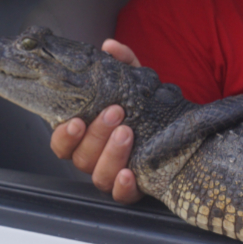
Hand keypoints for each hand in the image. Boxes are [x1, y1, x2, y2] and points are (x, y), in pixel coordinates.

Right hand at [50, 39, 142, 203]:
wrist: (180, 131)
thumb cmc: (147, 110)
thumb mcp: (137, 85)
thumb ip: (123, 65)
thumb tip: (110, 46)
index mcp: (88, 136)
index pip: (62, 143)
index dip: (64, 136)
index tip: (77, 120)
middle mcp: (96, 158)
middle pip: (81, 157)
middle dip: (96, 135)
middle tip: (116, 113)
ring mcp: (114, 174)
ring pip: (99, 175)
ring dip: (111, 154)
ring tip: (127, 132)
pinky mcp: (135, 188)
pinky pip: (123, 196)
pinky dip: (123, 187)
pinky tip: (130, 174)